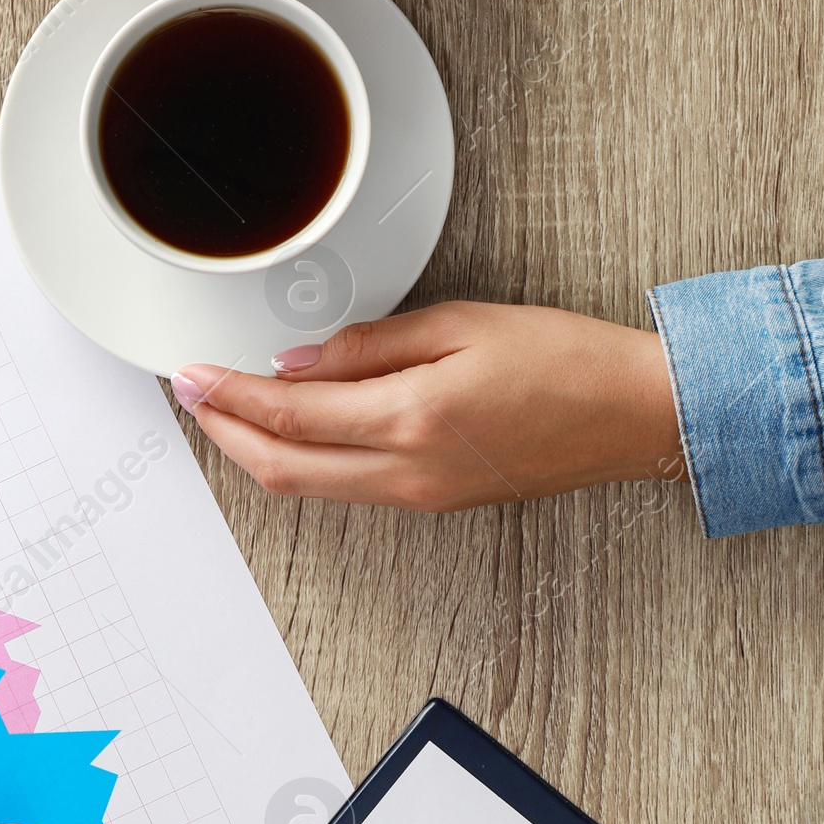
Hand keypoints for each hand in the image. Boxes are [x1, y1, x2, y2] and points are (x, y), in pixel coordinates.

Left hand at [171, 303, 685, 510]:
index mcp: (413, 418)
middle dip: (223, 432)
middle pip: (283, 468)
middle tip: (189, 394)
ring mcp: (421, 494)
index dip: (228, 395)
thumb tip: (300, 359)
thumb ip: (371, 344)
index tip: (191, 373)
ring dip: (257, 448)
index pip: (290, 413)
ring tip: (225, 408)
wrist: (635, 415)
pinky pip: (347, 486)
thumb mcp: (463, 324)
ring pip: (311, 485)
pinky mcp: (435, 500)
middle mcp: (409, 471)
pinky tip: (294, 428)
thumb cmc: (568, 361)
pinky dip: (304, 458)